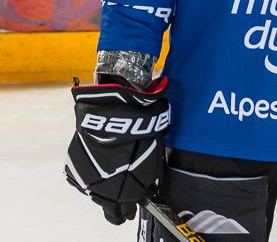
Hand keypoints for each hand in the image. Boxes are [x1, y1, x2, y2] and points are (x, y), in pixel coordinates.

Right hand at [66, 79, 168, 224]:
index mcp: (128, 193)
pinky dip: (90, 177)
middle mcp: (106, 193)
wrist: (115, 113)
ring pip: (96, 196)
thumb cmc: (141, 132)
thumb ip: (150, 177)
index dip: (131, 209)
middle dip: (117, 209)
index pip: (128, 212)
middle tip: (120, 206)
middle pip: (110, 211)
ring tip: (110, 185)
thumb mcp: (154, 156)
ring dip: (103, 193)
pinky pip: (83, 180)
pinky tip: (97, 168)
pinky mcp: (74, 169)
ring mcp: (88, 183)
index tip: (132, 207)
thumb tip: (151, 187)